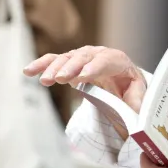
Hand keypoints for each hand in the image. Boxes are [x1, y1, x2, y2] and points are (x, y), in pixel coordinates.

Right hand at [23, 45, 146, 111]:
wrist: (122, 80)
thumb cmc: (130, 86)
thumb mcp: (139, 93)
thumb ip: (138, 101)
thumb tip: (136, 113)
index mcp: (117, 60)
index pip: (106, 60)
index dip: (95, 67)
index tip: (84, 76)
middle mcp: (98, 54)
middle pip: (83, 57)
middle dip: (71, 67)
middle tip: (61, 78)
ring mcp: (81, 58)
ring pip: (66, 59)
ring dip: (54, 68)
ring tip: (45, 81)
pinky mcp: (69, 64)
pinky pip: (53, 62)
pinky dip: (41, 65)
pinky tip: (28, 71)